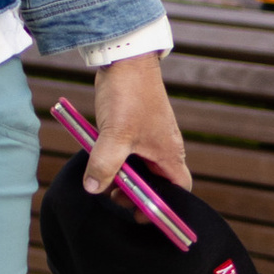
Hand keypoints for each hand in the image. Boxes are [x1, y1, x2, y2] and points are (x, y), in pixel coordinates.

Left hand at [85, 53, 190, 212]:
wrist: (125, 58)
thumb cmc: (128, 95)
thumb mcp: (115, 135)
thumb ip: (105, 165)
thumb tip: (94, 189)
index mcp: (170, 153)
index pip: (179, 190)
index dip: (165, 206)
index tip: (142, 214)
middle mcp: (164, 147)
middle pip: (157, 183)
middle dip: (137, 194)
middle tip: (114, 197)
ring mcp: (149, 137)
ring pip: (140, 168)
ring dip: (124, 177)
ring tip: (103, 180)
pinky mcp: (135, 127)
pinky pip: (129, 153)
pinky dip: (116, 161)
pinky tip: (99, 160)